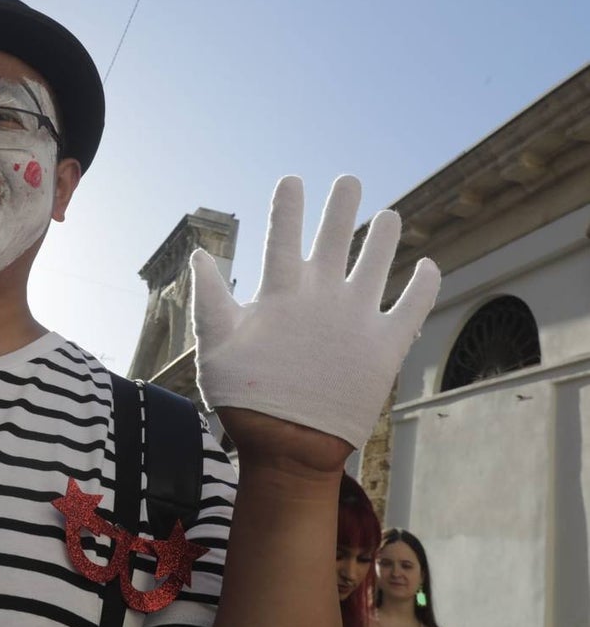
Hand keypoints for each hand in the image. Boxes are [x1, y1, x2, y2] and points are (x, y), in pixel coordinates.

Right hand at [190, 175, 439, 459]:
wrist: (291, 447)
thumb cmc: (246, 397)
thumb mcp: (212, 345)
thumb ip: (207, 297)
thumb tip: (198, 255)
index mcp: (281, 293)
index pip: (283, 234)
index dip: (287, 204)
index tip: (293, 180)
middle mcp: (323, 295)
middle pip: (335, 235)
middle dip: (341, 203)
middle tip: (348, 180)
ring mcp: (358, 318)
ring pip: (376, 260)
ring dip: (383, 234)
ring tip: (389, 215)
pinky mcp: (386, 346)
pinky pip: (412, 305)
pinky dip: (423, 284)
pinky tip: (427, 266)